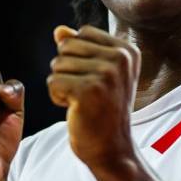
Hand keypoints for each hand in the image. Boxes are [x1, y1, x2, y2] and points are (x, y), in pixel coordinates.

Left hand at [47, 25, 140, 167]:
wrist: (112, 150)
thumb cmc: (103, 111)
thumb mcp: (98, 75)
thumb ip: (81, 49)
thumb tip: (59, 31)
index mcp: (127, 51)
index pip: (83, 33)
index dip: (78, 56)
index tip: (94, 80)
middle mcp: (121, 59)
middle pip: (67, 46)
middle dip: (66, 69)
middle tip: (86, 93)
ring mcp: (106, 74)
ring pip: (57, 64)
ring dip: (62, 85)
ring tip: (82, 102)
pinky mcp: (88, 91)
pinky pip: (52, 82)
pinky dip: (57, 97)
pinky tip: (75, 109)